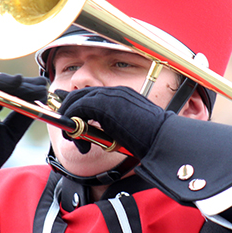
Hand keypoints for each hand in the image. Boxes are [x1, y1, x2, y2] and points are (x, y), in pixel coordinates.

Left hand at [57, 86, 172, 158]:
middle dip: (70, 113)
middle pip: (80, 95)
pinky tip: (77, 139)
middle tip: (70, 135)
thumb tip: (94, 136)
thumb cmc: (151, 139)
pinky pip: (77, 107)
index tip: (73, 122)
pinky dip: (71, 122)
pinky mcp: (101, 103)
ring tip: (75, 141)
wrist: (162, 138)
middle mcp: (114, 91)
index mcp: (123, 96)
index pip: (93, 96)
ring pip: (76, 100)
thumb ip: (112, 127)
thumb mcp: (129, 129)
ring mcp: (108, 95)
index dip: (79, 107)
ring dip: (70, 120)